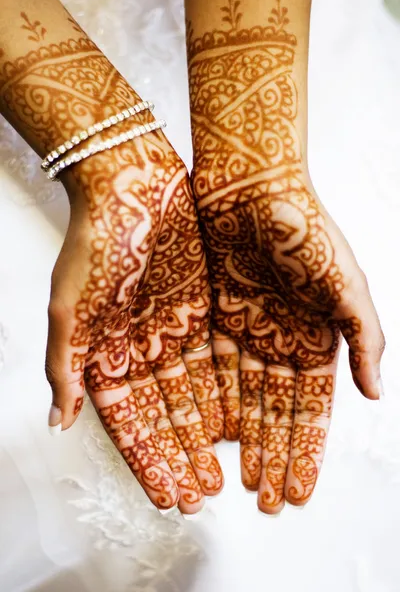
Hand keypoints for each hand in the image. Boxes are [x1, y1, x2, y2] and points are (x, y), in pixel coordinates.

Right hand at [46, 133, 223, 513]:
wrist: (132, 184)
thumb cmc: (95, 241)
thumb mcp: (69, 306)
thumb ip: (64, 365)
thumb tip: (58, 422)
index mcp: (100, 353)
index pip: (125, 420)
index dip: (145, 458)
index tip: (165, 495)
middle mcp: (135, 348)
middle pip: (160, 416)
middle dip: (177, 458)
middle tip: (198, 498)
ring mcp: (168, 332)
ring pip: (189, 396)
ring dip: (202, 436)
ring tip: (218, 474)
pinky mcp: (198, 311)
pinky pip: (211, 363)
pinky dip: (220, 394)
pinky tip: (233, 426)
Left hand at [187, 0, 384, 512]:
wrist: (249, 184)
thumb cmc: (304, 228)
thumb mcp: (347, 284)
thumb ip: (363, 338)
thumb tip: (375, 395)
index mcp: (317, 339)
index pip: (312, 411)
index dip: (305, 452)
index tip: (297, 493)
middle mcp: (281, 342)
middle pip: (276, 414)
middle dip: (273, 458)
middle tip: (266, 503)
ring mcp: (246, 333)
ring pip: (241, 399)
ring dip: (242, 440)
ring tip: (237, 481)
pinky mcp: (213, 319)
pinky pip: (211, 372)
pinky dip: (212, 403)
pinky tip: (210, 436)